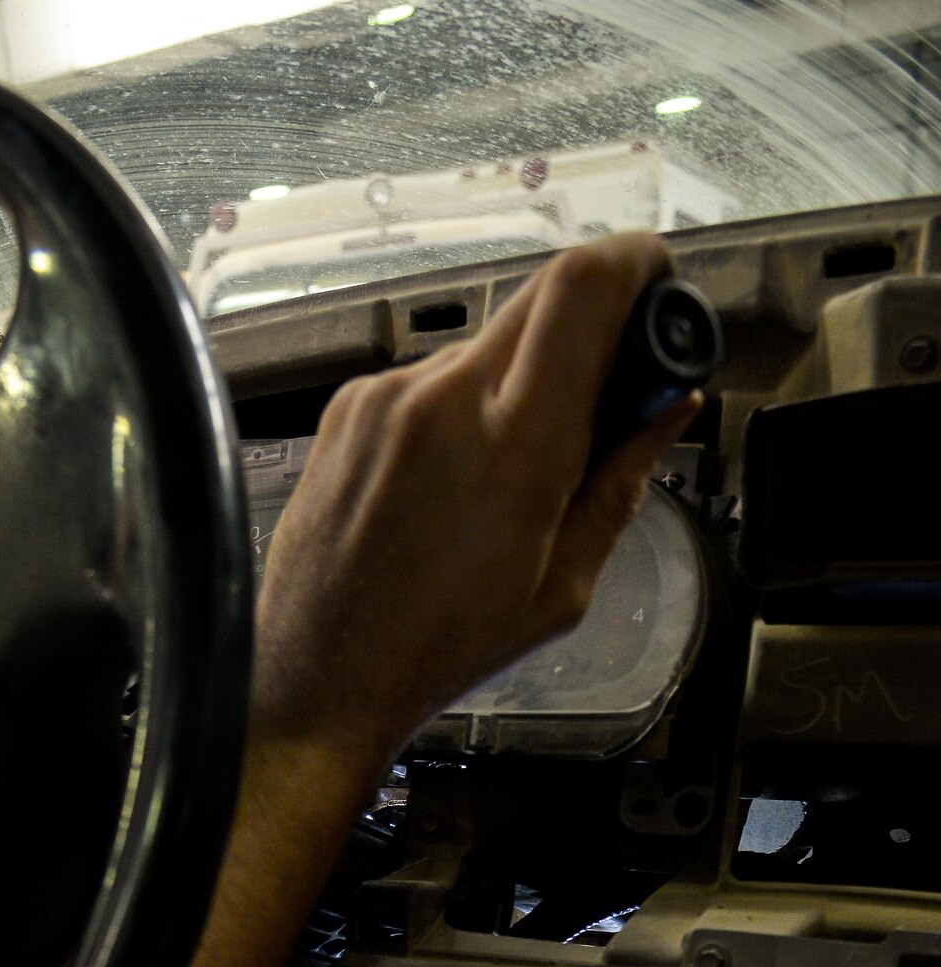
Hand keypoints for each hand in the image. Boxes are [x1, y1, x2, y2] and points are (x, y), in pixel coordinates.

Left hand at [254, 233, 699, 777]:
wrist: (323, 677)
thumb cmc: (437, 647)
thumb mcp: (562, 585)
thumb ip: (621, 481)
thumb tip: (668, 409)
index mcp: (515, 447)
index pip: (586, 288)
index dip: (635, 263)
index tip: (655, 284)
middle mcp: (445, 401)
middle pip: (542, 296)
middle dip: (589, 327)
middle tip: (601, 392)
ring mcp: (387, 397)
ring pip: (484, 344)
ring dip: (517, 382)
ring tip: (506, 471)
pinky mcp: (349, 407)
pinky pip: (428, 379)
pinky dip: (457, 410)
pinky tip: (448, 481)